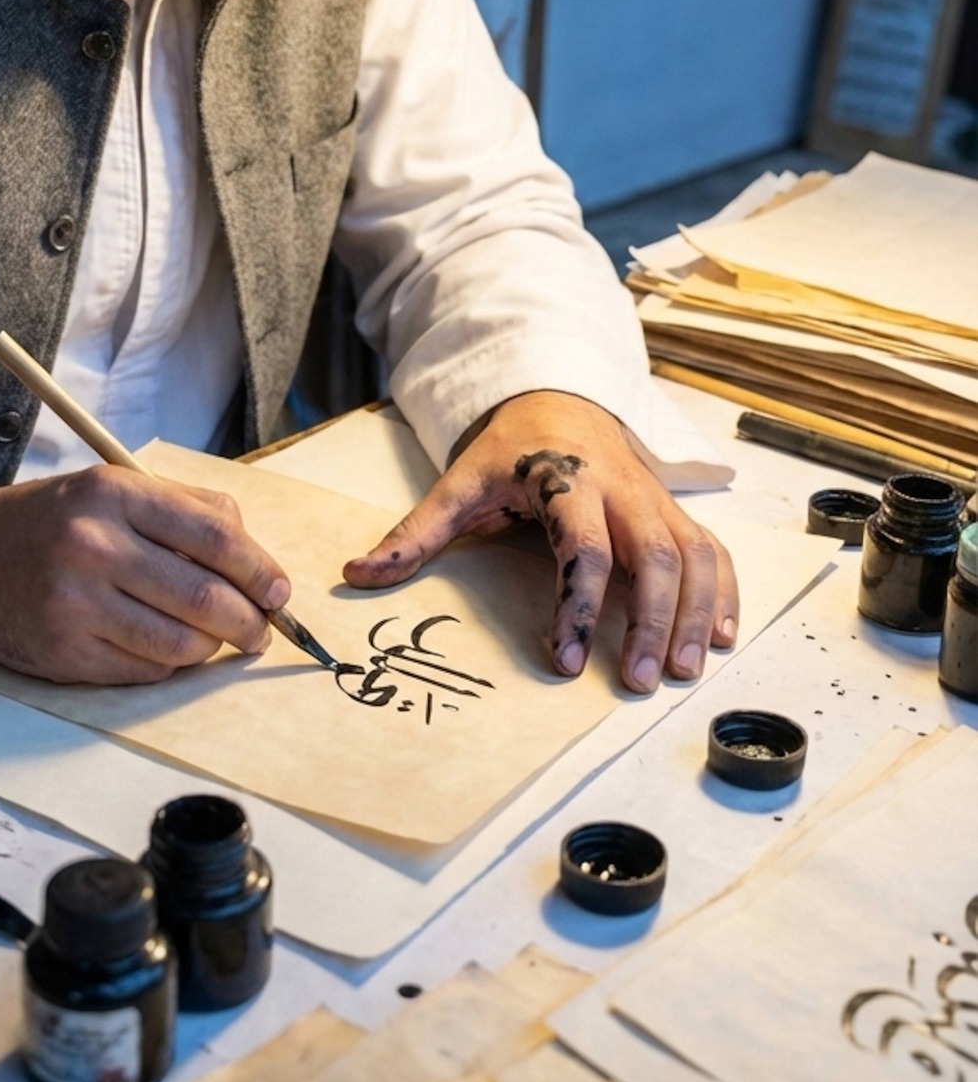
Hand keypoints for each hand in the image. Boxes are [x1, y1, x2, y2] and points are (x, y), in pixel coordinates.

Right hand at [0, 465, 291, 684]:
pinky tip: (169, 650)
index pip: (215, 535)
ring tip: (217, 640)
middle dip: (250, 621)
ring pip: (180, 642)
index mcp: (114, 495)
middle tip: (261, 630)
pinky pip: (144, 670)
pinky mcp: (64, 652)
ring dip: (213, 648)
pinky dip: (171, 665)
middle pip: (204, 596)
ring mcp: (76, 603)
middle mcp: (94, 546)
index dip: (259, 568)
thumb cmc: (52, 520)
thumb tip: (255, 558)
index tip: (279, 591)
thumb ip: (185, 509)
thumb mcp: (112, 488)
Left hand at [342, 390, 737, 692]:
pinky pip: (713, 551)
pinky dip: (724, 593)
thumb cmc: (509, 451)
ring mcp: (655, 499)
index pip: (582, 549)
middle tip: (635, 682)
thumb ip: (415, 533)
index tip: (563, 658)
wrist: (558, 399)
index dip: (577, 606)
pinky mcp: (674, 510)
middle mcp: (622, 490)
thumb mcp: (459, 484)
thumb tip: (357, 574)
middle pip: (654, 557)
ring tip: (682, 672)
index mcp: (567, 482)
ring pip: (694, 557)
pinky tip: (721, 637)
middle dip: (651, 622)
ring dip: (695, 616)